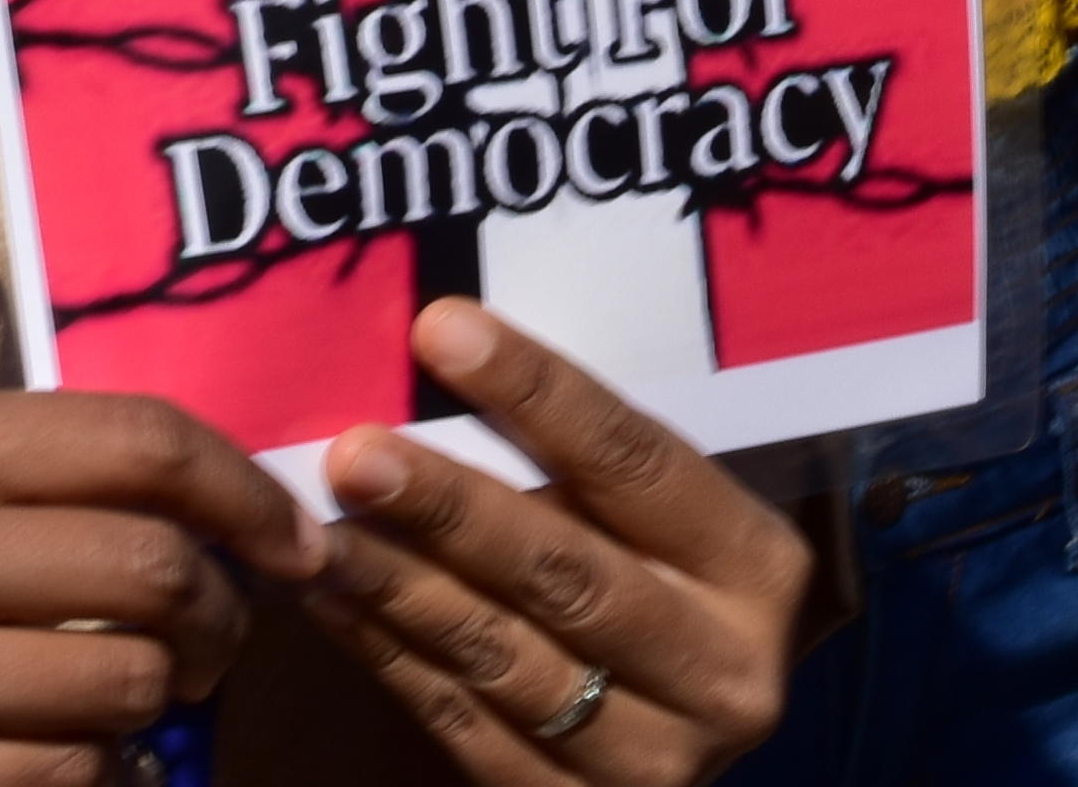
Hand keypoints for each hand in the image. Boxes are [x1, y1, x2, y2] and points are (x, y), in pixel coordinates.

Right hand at [0, 389, 319, 786]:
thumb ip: (10, 461)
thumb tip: (182, 492)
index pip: (141, 445)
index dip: (246, 491)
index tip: (291, 534)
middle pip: (154, 576)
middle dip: (222, 612)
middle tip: (222, 630)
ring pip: (122, 699)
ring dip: (159, 708)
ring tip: (139, 698)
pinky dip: (96, 783)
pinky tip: (76, 765)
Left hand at [304, 302, 803, 783]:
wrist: (689, 719)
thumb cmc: (665, 575)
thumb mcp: (667, 518)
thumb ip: (585, 464)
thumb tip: (445, 354)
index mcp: (757, 566)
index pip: (636, 462)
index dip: (538, 392)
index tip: (441, 332)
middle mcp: (723, 669)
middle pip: (567, 572)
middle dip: (450, 507)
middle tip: (356, 455)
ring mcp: (657, 756)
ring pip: (504, 656)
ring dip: (399, 588)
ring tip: (321, 531)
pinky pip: (467, 726)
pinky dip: (391, 659)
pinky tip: (335, 603)